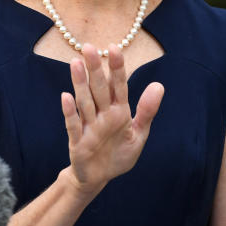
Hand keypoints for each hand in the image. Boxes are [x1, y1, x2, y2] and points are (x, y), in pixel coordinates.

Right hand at [60, 43, 163, 196]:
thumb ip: (147, 111)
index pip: (118, 86)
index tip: (114, 48)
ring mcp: (88, 127)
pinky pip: (73, 125)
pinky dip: (70, 112)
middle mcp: (102, 115)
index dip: (116, 68)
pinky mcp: (78, 141)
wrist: (99, 178)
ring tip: (76, 63)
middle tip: (89, 47)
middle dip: (95, 69)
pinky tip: (66, 97)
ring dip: (80, 84)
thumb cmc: (118, 154)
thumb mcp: (139, 135)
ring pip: (85, 102)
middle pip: (98, 89)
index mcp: (119, 112)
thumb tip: (159, 85)